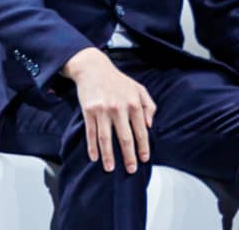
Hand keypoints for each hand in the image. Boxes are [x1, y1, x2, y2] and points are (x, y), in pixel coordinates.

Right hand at [62, 48, 154, 173]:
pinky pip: (91, 132)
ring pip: (106, 139)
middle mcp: (119, 108)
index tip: (144, 159)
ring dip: (108, 156)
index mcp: (134, 104)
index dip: (143, 147)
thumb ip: (149, 106)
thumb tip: (150, 126)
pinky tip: (94, 157)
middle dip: (129, 157)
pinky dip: (92, 146)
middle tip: (131, 170)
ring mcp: (103, 110)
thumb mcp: (139, 89)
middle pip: (125, 138)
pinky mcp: (89, 111)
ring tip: (110, 168)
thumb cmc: (118, 80)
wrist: (93, 68)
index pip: (141, 131)